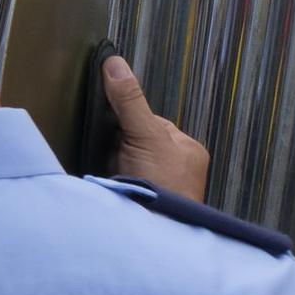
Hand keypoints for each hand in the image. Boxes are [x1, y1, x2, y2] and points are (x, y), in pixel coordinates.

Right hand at [105, 55, 210, 200]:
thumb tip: (115, 63)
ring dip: (113, 164)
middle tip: (112, 155)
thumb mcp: (145, 135)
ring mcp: (159, 186)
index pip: (149, 121)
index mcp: (187, 148)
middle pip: (134, 141)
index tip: (115, 130)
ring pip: (125, 162)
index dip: (126, 121)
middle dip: (118, 145)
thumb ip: (129, 101)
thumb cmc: (163, 187)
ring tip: (111, 171)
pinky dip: (111, 180)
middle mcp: (177, 167)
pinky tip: (108, 183)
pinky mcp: (143, 201)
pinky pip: (119, 181)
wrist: (154, 230)